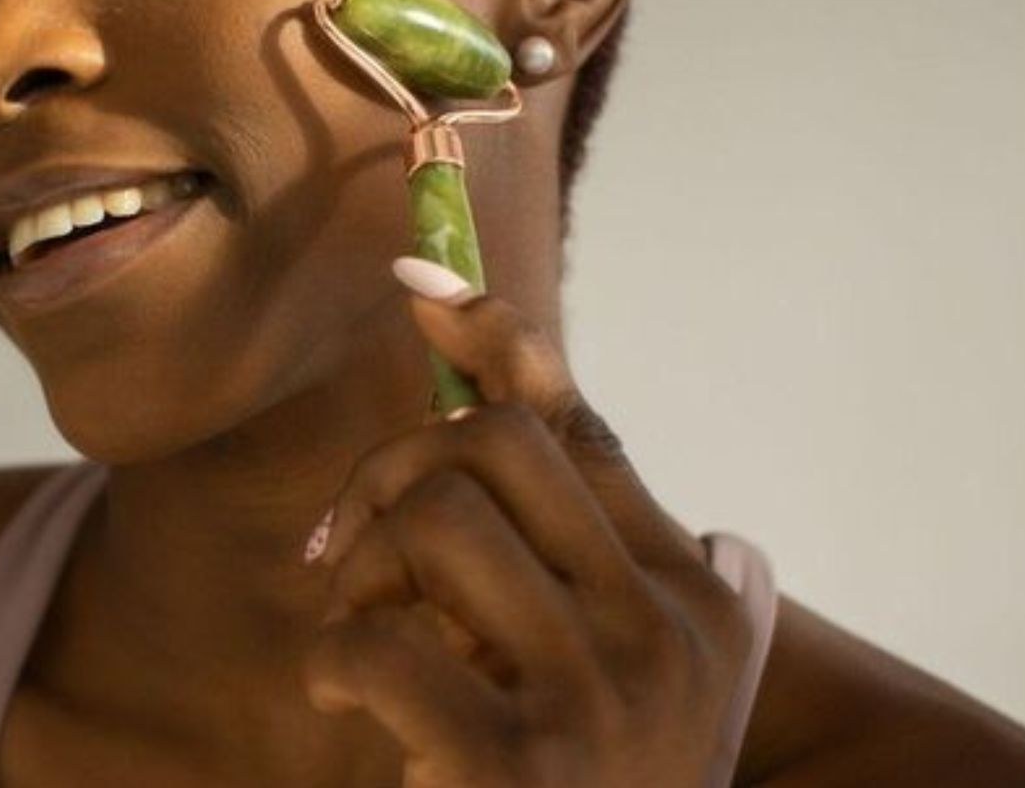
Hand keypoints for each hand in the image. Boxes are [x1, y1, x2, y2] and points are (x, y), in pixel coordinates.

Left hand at [300, 258, 754, 787]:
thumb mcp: (609, 673)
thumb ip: (582, 553)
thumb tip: (523, 390)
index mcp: (690, 598)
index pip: (585, 429)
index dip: (498, 344)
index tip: (419, 285)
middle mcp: (665, 633)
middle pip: (494, 447)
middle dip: (391, 469)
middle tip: (349, 550)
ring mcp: (595, 701)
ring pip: (434, 517)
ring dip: (361, 565)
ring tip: (357, 634)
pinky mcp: (510, 770)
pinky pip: (374, 639)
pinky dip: (333, 659)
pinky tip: (345, 705)